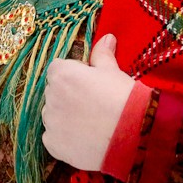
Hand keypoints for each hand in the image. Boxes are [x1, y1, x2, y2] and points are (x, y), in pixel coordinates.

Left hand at [41, 33, 134, 170]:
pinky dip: (65, 137)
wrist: (132, 134)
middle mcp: (50, 96)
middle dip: (68, 94)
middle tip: (92, 103)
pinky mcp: (53, 144)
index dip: (74, 74)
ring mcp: (50, 122)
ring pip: (53, 114)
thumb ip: (102, 54)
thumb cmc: (122, 97)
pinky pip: (53, 136)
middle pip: (54, 91)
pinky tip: (84, 137)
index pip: (58, 68)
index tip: (89, 83)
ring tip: (90, 122)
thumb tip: (106, 37)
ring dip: (65, 116)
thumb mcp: (112, 71)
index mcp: (61, 73)